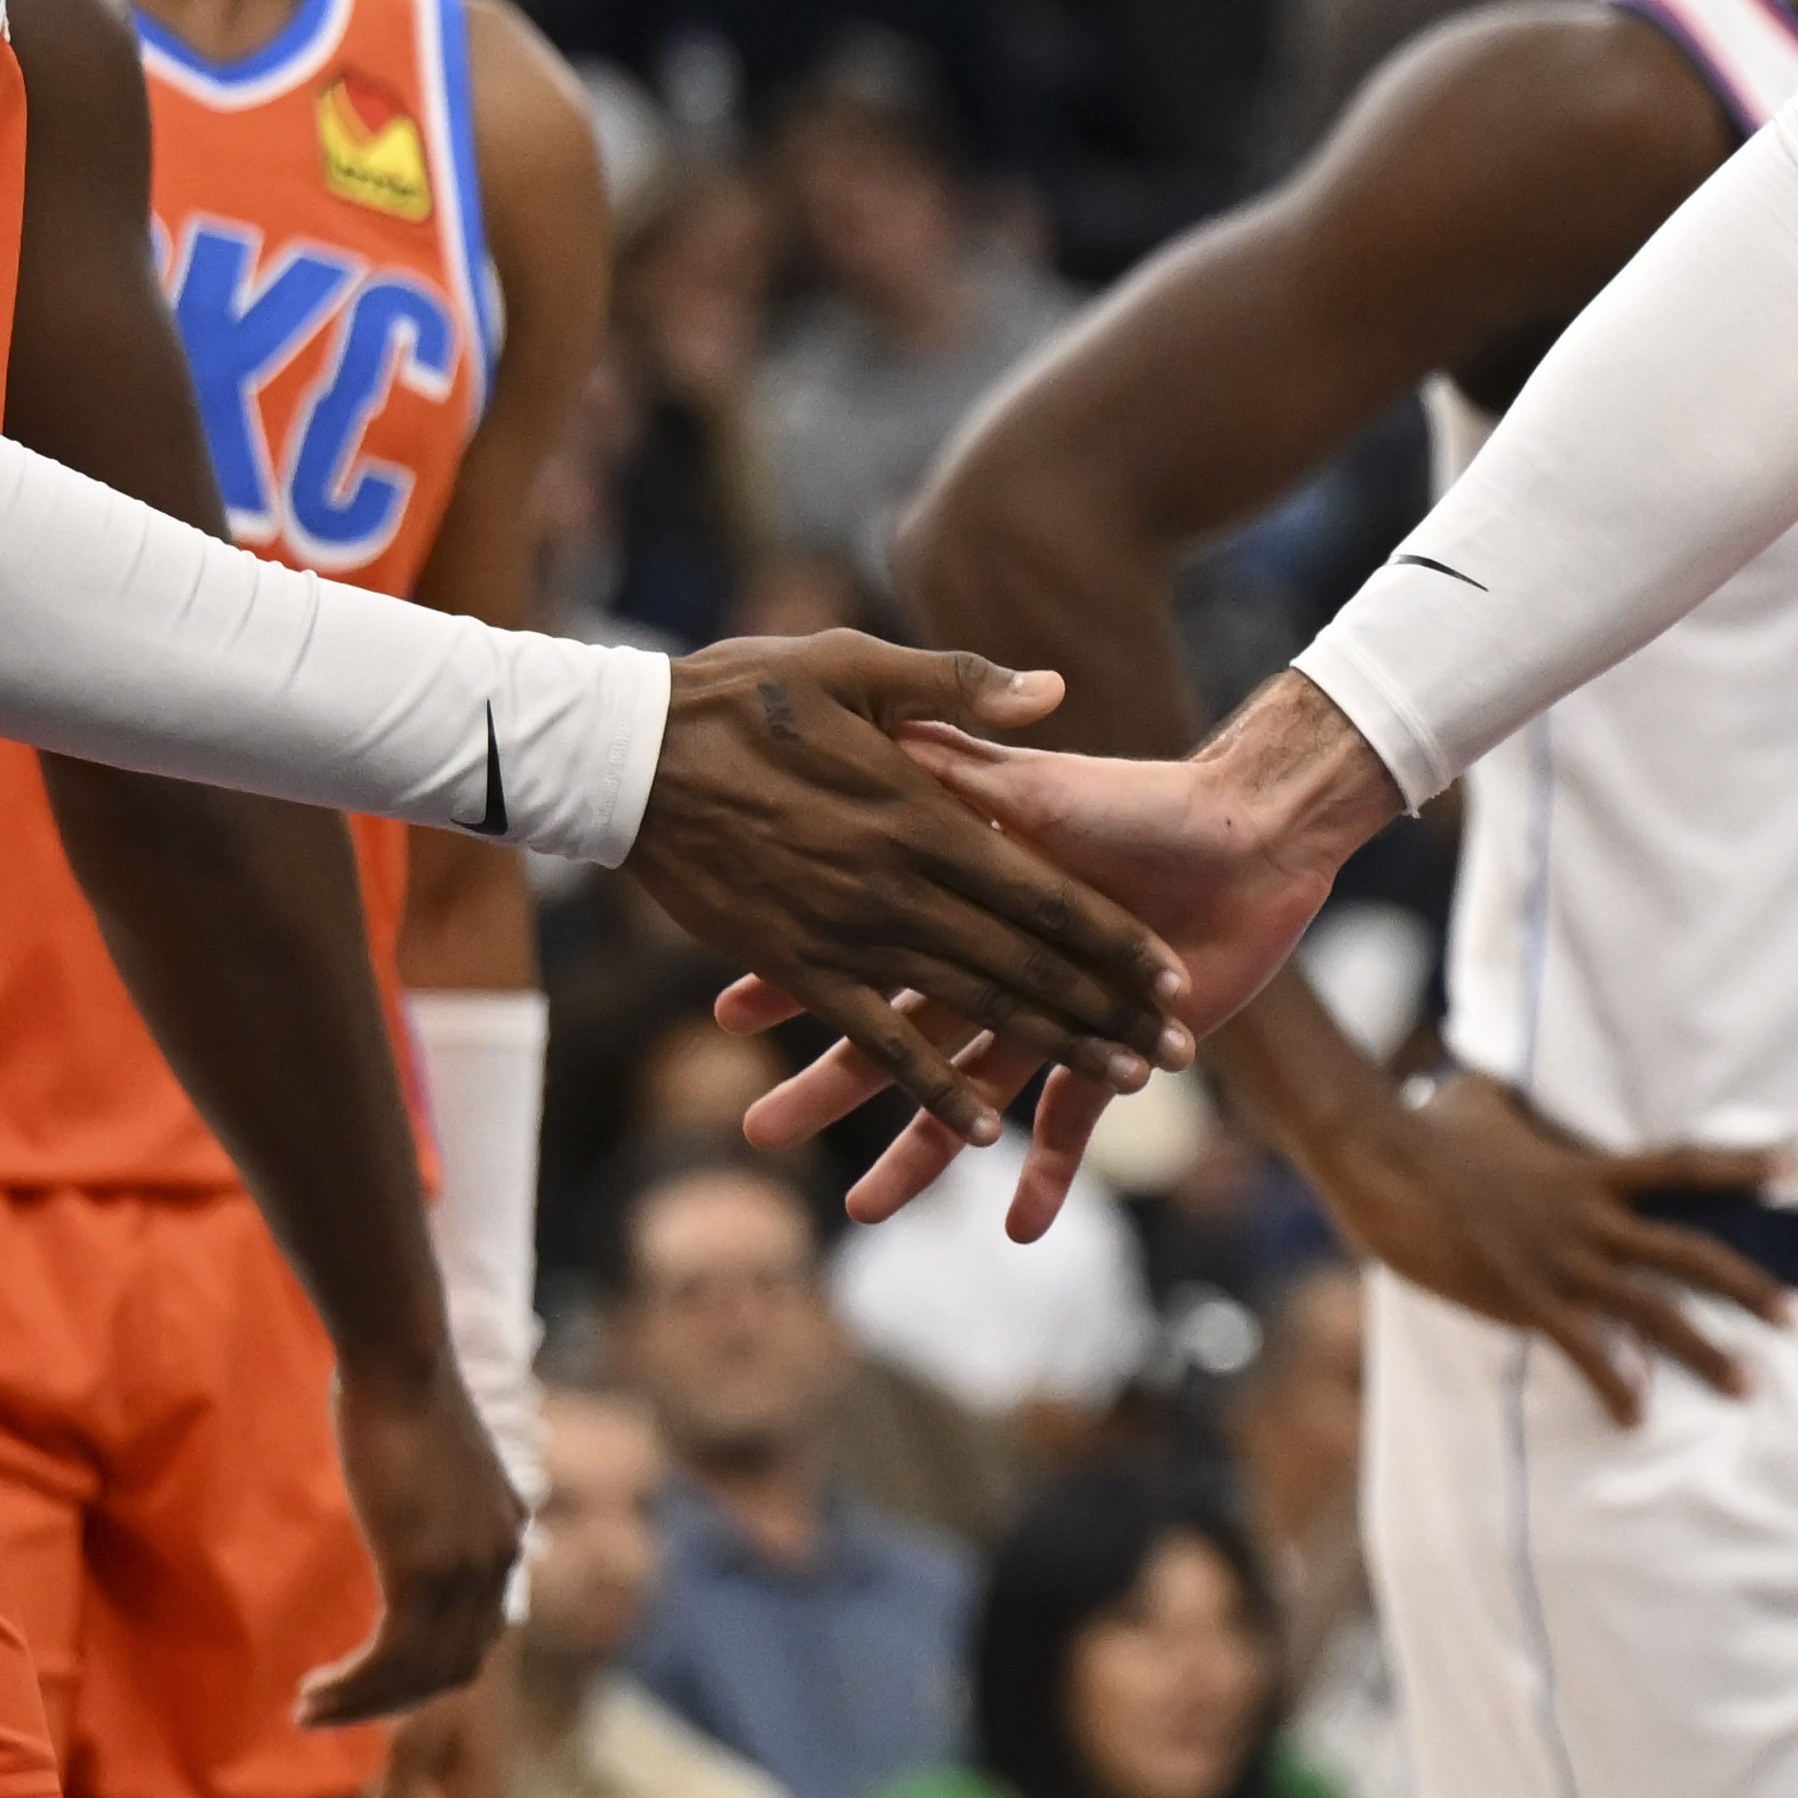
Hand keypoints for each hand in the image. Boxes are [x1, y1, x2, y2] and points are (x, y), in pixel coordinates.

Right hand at [306, 1358, 524, 1728]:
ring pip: (421, 1674)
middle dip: (390, 1702)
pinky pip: (391, 1659)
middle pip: (455, 1667)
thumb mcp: (424, 1459)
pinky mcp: (424, 1571)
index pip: (477, 1634)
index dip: (423, 1672)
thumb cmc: (395, 1388)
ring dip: (361, 1705)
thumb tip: (398, 1517)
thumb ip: (426, 1504)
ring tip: (307, 1712)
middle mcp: (501, 1556)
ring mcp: (469, 1567)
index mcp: (506, 1532)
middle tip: (329, 1711)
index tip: (369, 1683)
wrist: (399, 1354)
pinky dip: (353, 1687)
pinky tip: (312, 1690)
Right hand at [618, 633, 1171, 1158]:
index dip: (1113, 940)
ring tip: (1117, 1083)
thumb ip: (961, 688)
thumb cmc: (745, 694)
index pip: (1045, 894)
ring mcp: (846, 935)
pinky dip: (932, 1091)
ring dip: (1047, 1049)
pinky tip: (983, 1131)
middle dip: (1103, 1010)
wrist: (626, 753)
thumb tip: (1055, 689)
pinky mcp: (796, 967)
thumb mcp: (856, 666)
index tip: (1171, 975)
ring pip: (969, 1010)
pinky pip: (876, 1040)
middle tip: (1165, 1052)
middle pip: (1026, 964)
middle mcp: (898, 887)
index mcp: (925, 816)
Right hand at [746, 679, 1398, 1232]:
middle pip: (900, 1035)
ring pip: (971, 1094)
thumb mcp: (1032, 778)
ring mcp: (1048, 1019)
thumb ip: (958, 762)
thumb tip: (885, 735)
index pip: (863, 948)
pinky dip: (1054, 1172)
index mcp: (963, 907)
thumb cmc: (1138, 792)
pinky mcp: (1106, 1054)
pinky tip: (1019, 1228)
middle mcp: (994, 968)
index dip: (800, 978)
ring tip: (861, 1211)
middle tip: (759, 1131)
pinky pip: (1072, 1124)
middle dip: (831, 1087)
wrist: (1249, 829)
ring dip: (922, 1154)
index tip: (729, 1012)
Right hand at [1310, 1072, 1790, 1422]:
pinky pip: (1585, 1351)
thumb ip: (1513, 1105)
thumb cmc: (1428, 1130)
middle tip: (1795, 1319)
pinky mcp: (1524, 1299)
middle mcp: (1589, 1219)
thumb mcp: (1482, 1099)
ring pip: (1654, 1310)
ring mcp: (1560, 1262)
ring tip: (1750, 1385)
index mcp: (1590, 1171)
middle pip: (1690, 1253)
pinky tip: (1638, 1419)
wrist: (1385, 1164)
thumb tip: (1494, 1086)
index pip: (1685, 1164)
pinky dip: (1616, 1386)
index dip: (1744, 1163)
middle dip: (1748, 1288)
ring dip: (1707, 1351)